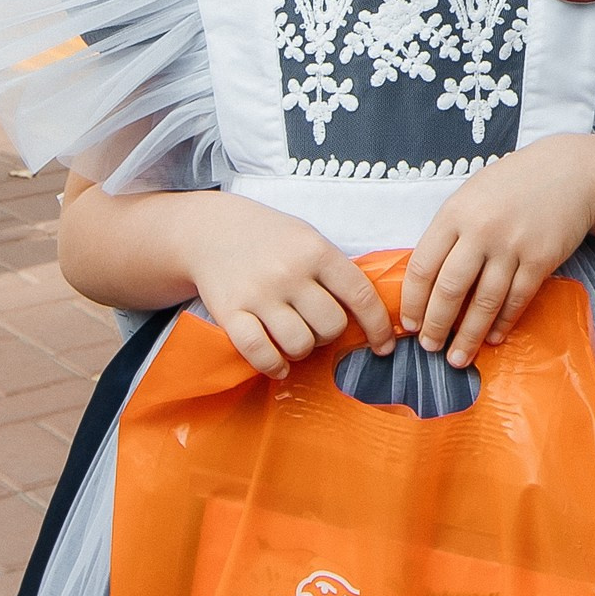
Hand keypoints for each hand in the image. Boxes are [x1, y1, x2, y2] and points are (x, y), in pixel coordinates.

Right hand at [180, 195, 398, 379]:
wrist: (211, 230)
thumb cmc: (269, 239)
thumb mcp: (308, 239)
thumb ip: (335, 271)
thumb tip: (370, 315)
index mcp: (316, 251)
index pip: (360, 295)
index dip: (377, 326)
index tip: (382, 345)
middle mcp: (289, 272)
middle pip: (331, 326)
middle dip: (329, 334)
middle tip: (316, 325)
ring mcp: (259, 293)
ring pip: (300, 344)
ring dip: (302, 349)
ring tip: (294, 338)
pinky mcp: (230, 312)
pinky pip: (260, 353)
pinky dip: (273, 365)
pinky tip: (278, 364)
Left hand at [398, 139, 594, 365]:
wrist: (569, 171)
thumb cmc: (512, 185)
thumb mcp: (471, 196)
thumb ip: (450, 232)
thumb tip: (426, 280)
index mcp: (454, 213)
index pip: (422, 266)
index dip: (413, 301)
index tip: (410, 324)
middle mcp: (481, 230)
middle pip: (449, 290)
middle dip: (436, 326)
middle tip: (430, 347)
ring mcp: (512, 245)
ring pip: (483, 302)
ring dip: (468, 336)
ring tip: (457, 357)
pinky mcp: (541, 259)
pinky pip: (516, 300)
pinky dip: (502, 324)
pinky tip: (492, 338)